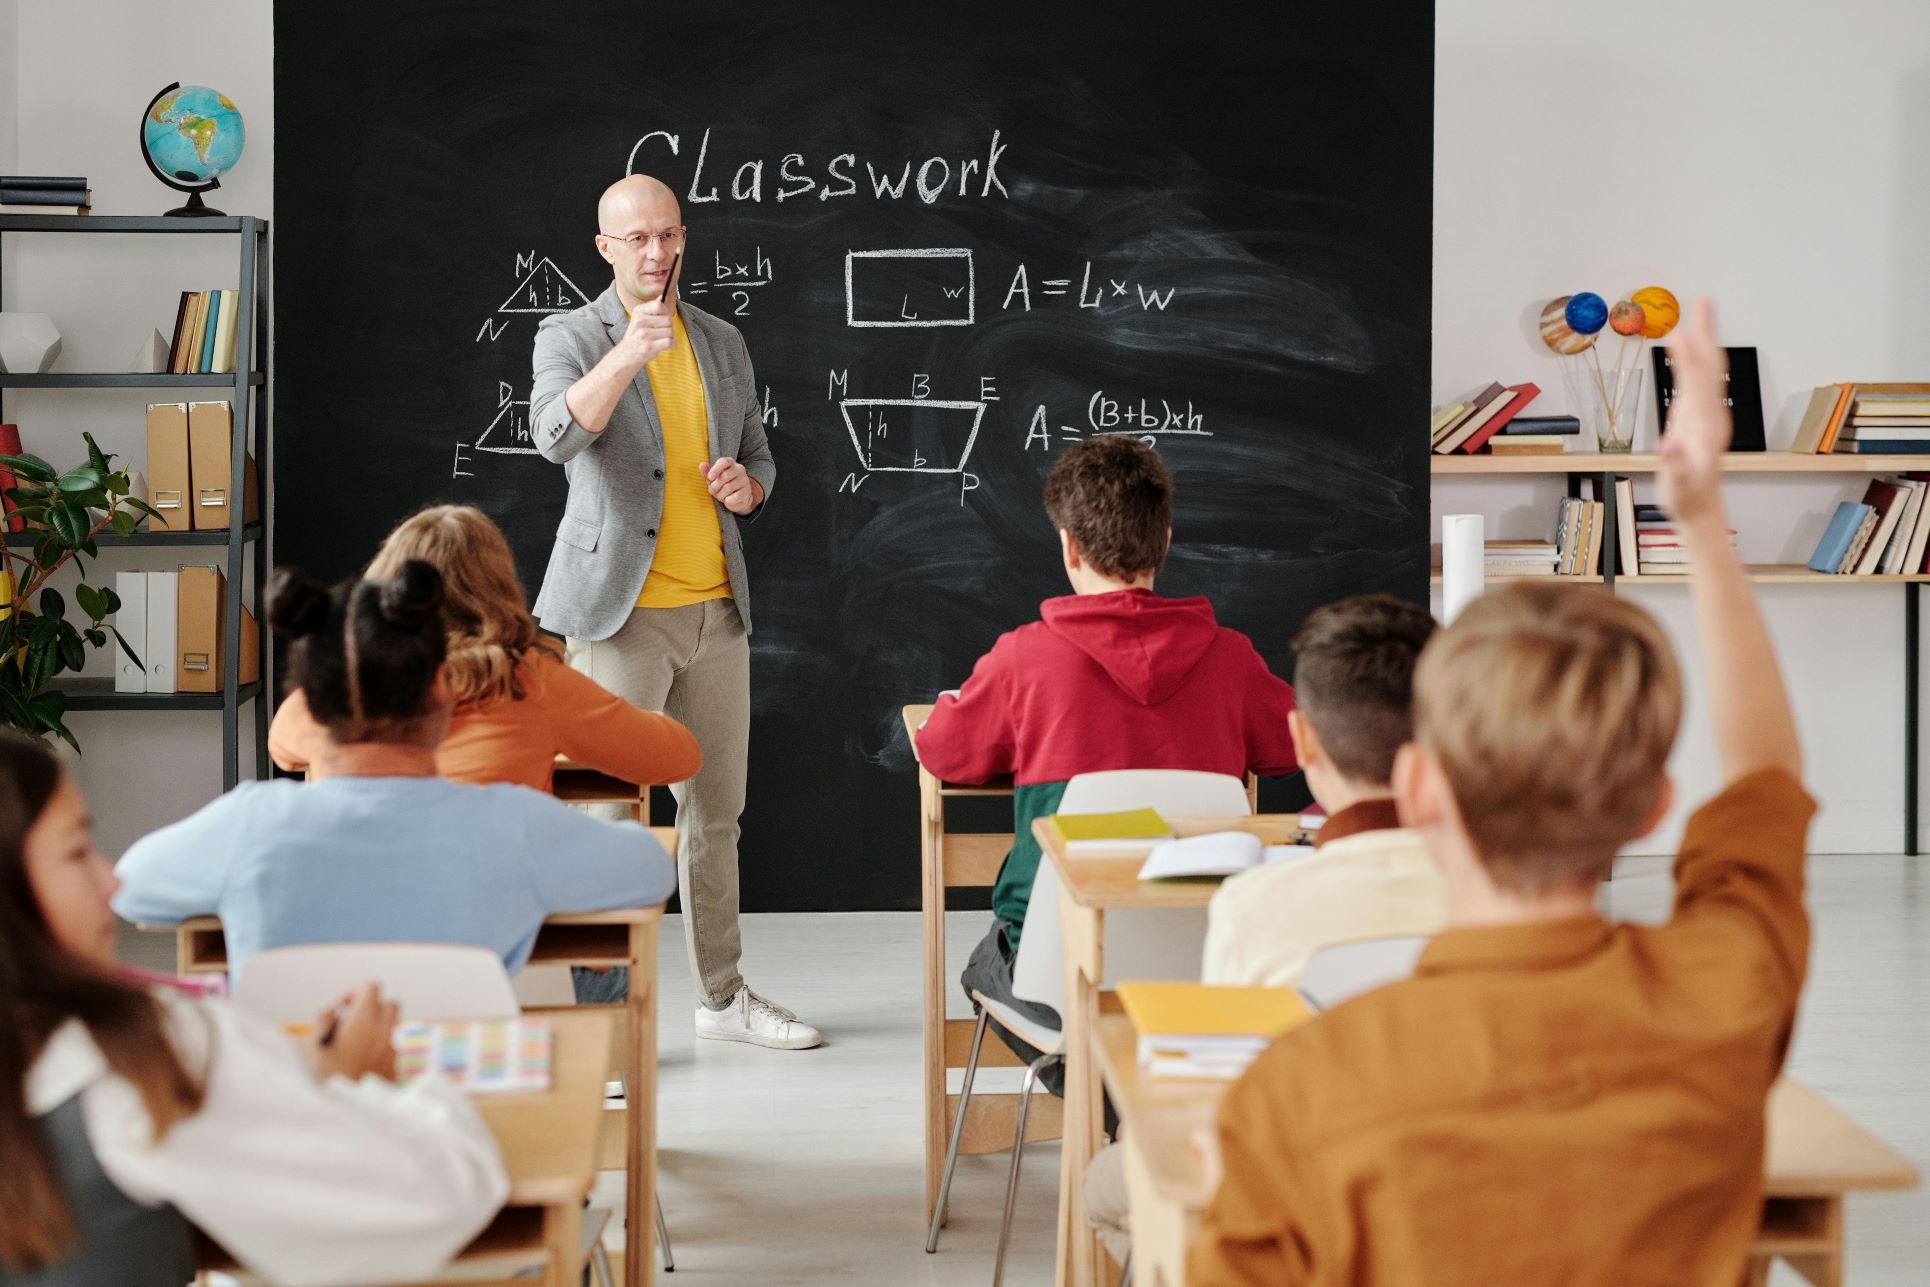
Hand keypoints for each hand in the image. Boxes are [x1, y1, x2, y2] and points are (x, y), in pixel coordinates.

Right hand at [304, 984, 398, 1082]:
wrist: (345, 1113)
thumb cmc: (323, 1077)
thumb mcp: (310, 1044)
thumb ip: (322, 1020)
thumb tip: (334, 1012)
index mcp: (366, 1018)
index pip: (371, 987)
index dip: (354, 993)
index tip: (342, 1009)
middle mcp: (385, 1030)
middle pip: (389, 1003)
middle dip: (372, 1008)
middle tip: (351, 1024)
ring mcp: (393, 1049)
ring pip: (393, 1027)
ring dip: (377, 1029)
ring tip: (354, 1045)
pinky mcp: (396, 1068)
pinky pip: (393, 1049)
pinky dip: (381, 1048)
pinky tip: (362, 1064)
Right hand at [619, 296, 674, 365]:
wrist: (626, 354)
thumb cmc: (636, 336)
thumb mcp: (640, 317)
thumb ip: (652, 307)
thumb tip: (663, 296)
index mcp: (638, 311)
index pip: (659, 305)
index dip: (665, 312)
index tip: (662, 317)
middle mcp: (640, 322)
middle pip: (668, 320)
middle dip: (668, 327)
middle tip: (659, 332)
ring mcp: (644, 334)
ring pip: (670, 332)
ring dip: (669, 337)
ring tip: (659, 339)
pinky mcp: (649, 346)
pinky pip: (670, 342)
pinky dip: (670, 344)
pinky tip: (663, 345)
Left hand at [702, 457, 762, 514]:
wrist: (738, 497)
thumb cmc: (723, 484)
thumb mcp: (713, 478)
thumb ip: (707, 472)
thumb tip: (702, 465)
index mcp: (730, 462)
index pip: (723, 462)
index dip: (715, 469)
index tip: (709, 477)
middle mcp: (739, 469)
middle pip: (724, 476)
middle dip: (715, 486)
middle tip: (713, 490)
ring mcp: (744, 480)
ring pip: (728, 488)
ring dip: (720, 495)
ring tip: (721, 495)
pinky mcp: (747, 491)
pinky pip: (734, 497)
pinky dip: (728, 501)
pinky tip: (728, 499)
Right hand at [1656, 298, 1731, 527]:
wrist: (1700, 508)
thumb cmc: (1686, 497)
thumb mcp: (1679, 486)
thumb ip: (1676, 464)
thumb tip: (1670, 444)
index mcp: (1706, 426)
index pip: (1698, 384)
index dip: (1689, 359)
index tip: (1679, 335)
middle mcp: (1711, 413)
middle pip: (1710, 366)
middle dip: (1707, 334)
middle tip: (1703, 301)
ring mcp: (1707, 413)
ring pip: (1707, 369)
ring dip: (1705, 339)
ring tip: (1699, 313)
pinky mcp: (1699, 416)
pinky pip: (1699, 380)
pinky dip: (1694, 358)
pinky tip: (1688, 348)